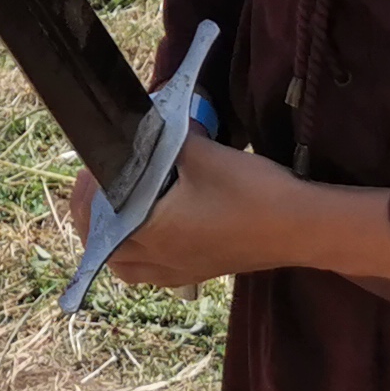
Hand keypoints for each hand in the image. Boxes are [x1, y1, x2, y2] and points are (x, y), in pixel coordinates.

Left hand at [59, 135, 389, 293]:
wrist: (304, 228)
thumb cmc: (253, 192)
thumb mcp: (204, 154)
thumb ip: (168, 136)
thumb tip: (148, 117)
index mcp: (150, 232)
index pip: (95, 218)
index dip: (85, 191)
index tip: (93, 165)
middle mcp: (158, 259)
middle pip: (102, 245)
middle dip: (92, 214)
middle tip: (101, 183)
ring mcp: (178, 271)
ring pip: (125, 265)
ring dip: (113, 240)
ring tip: (118, 210)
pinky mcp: (198, 273)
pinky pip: (151, 273)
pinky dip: (139, 256)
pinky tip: (151, 233)